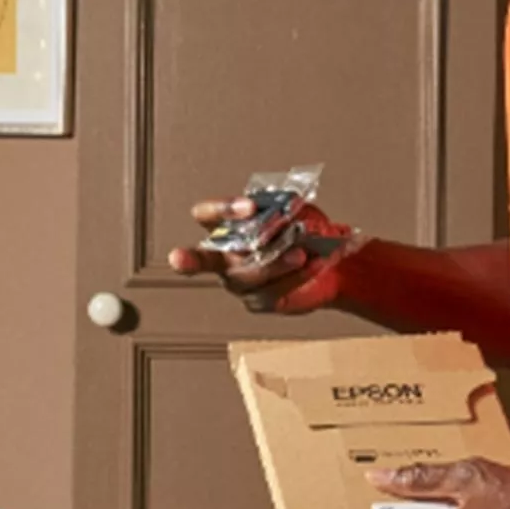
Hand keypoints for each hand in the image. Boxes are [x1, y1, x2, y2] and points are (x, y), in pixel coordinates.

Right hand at [166, 198, 349, 313]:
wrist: (331, 260)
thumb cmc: (305, 230)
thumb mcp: (299, 210)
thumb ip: (289, 208)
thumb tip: (287, 212)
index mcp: (226, 226)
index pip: (207, 215)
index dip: (221, 211)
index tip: (249, 207)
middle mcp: (225, 256)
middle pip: (206, 259)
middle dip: (190, 260)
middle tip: (178, 258)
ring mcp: (240, 282)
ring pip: (245, 277)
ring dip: (272, 264)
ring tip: (299, 253)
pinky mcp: (259, 301)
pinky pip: (271, 292)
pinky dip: (294, 277)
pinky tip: (312, 264)